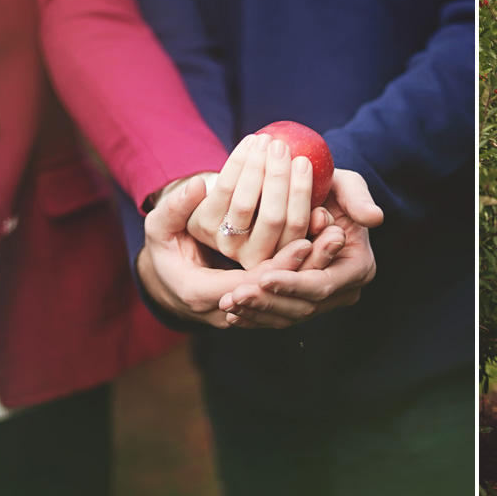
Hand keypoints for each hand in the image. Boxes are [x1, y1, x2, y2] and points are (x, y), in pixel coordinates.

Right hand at [139, 151, 378, 326]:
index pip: (253, 286)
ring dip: (315, 266)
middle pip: (279, 291)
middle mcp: (229, 309)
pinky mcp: (259, 302)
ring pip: (290, 295)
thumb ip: (175, 208)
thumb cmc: (164, 248)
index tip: (306, 241)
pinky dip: (308, 269)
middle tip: (333, 230)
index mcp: (202, 293)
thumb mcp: (159, 227)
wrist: (168, 276)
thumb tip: (198, 185)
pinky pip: (289, 291)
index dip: (280, 265)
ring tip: (337, 233)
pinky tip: (326, 240)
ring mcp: (247, 309)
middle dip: (307, 263)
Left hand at [212, 161, 379, 322]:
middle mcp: (343, 290)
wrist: (315, 196)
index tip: (264, 277)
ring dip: (257, 313)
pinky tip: (231, 313)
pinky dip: (256, 316)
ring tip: (228, 303)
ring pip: (288, 316)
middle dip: (268, 302)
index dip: (293, 283)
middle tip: (235, 296)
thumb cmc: (331, 186)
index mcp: (358, 266)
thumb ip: (358, 198)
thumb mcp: (345, 184)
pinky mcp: (303, 302)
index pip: (322, 284)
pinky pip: (279, 316)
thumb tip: (375, 218)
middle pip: (303, 307)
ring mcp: (323, 301)